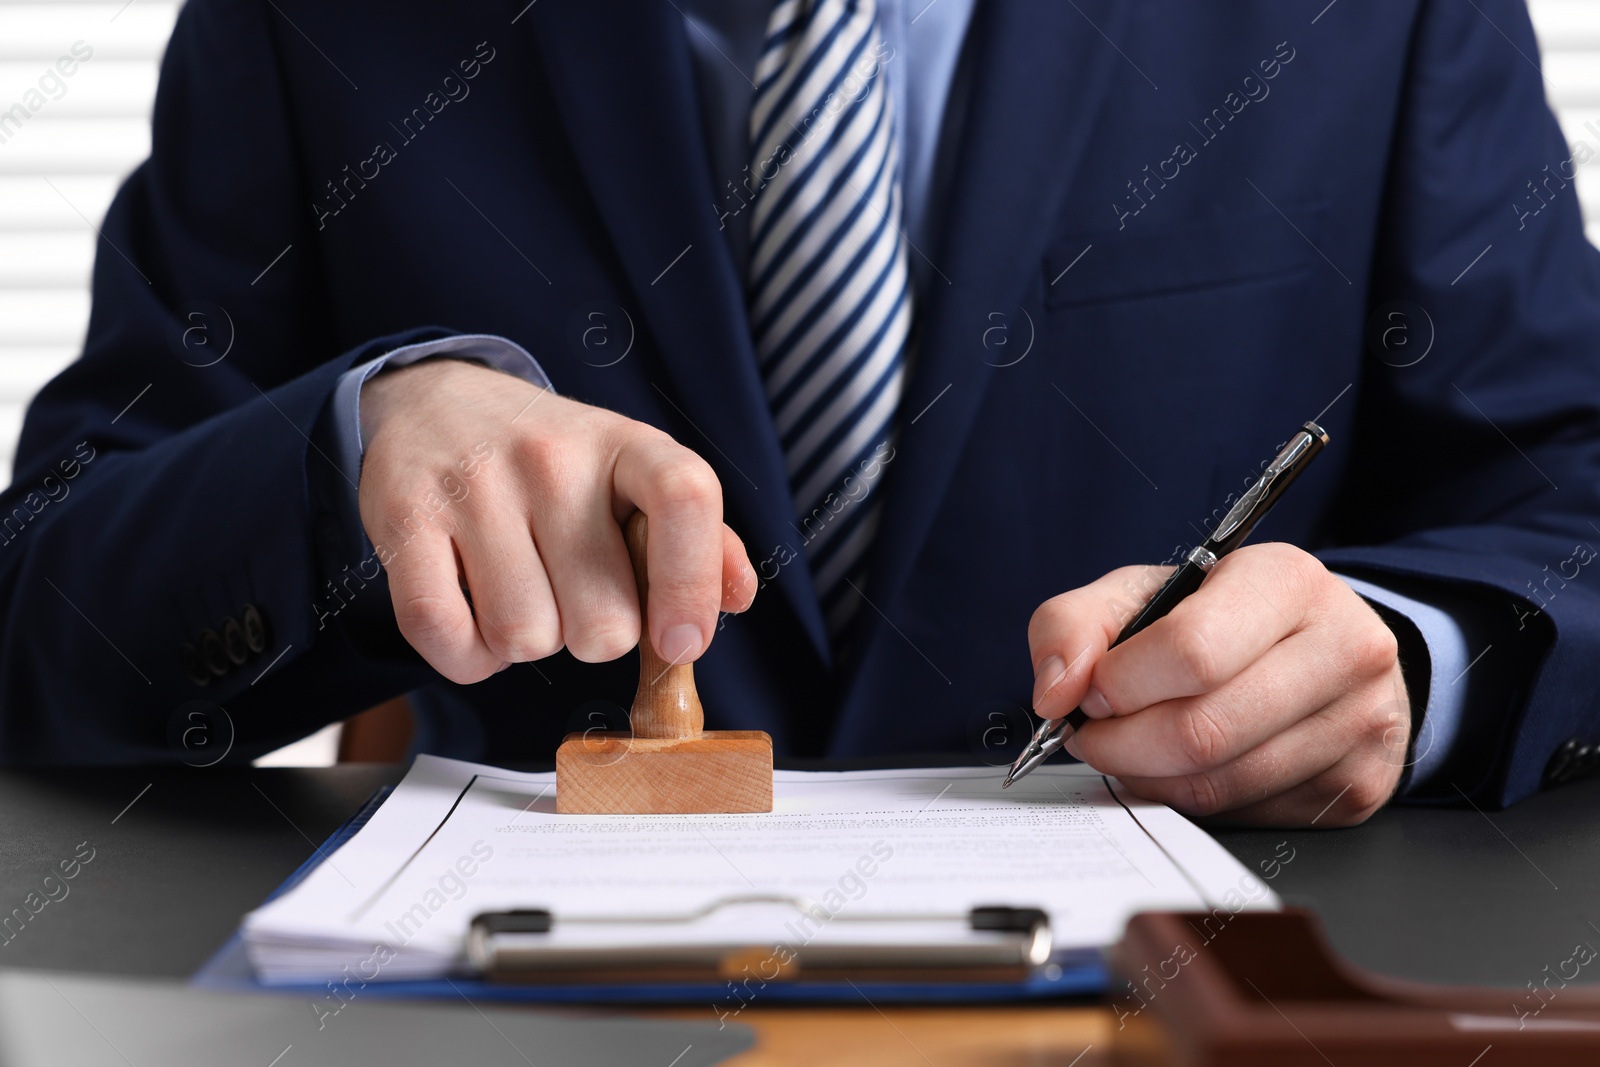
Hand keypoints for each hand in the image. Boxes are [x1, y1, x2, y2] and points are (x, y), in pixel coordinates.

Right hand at [357, 359, 755, 682]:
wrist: (434, 403)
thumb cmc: (551, 461)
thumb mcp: (631, 477)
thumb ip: (698, 537)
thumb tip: (737, 596)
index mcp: (624, 443)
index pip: (685, 497)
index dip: (692, 586)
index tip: (682, 643)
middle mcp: (550, 457)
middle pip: (603, 621)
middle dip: (594, 634)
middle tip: (573, 593)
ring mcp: (474, 486)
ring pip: (526, 639)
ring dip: (528, 643)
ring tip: (521, 592)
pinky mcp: (405, 519)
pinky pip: (450, 640)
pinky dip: (468, 657)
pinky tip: (475, 618)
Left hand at [1026, 543, 1410, 825]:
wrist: (1324, 650)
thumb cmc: (1223, 619)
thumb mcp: (1143, 594)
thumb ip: (1074, 625)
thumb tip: (1055, 692)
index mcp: (1287, 581)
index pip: (1191, 652)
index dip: (1120, 685)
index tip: (1093, 692)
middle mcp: (1346, 647)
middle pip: (1202, 731)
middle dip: (1121, 744)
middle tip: (1096, 735)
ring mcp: (1361, 723)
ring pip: (1220, 785)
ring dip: (1149, 778)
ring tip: (1131, 749)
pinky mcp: (1359, 786)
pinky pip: (1245, 816)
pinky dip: (1192, 801)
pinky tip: (1183, 768)